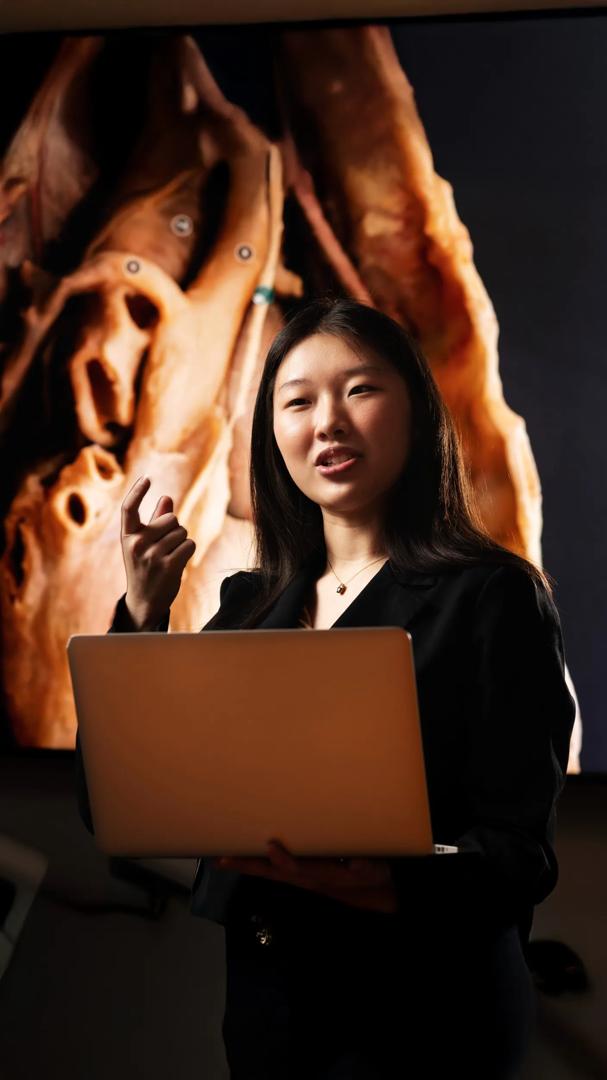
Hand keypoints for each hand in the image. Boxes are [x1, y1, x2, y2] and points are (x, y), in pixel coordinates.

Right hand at [121, 476, 195, 628]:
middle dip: (175, 528)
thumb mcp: (143, 544)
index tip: (146, 478)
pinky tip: (178, 562)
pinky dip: (188, 551)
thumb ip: (154, 521)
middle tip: (166, 546)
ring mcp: (152, 556)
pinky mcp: (168, 566)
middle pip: (171, 518)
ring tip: (170, 556)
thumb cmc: (144, 568)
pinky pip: (189, 544)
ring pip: (182, 532)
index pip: (128, 508)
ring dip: (182, 541)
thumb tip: (166, 498)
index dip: (137, 491)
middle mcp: (136, 544)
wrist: (144, 601)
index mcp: (127, 536)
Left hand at [213, 840, 398, 914]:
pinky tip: (241, 859)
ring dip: (247, 866)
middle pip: (272, 873)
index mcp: (322, 877)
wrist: (374, 894)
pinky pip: (274, 870)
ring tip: (223, 858)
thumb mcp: (375, 872)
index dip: (285, 860)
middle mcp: (306, 879)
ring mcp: (301, 878)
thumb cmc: (373, 877)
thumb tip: (357, 863)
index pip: (299, 870)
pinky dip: (256, 865)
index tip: (271, 846)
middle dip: (248, 866)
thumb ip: (367, 867)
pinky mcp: (301, 874)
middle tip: (222, 859)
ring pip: (269, 872)